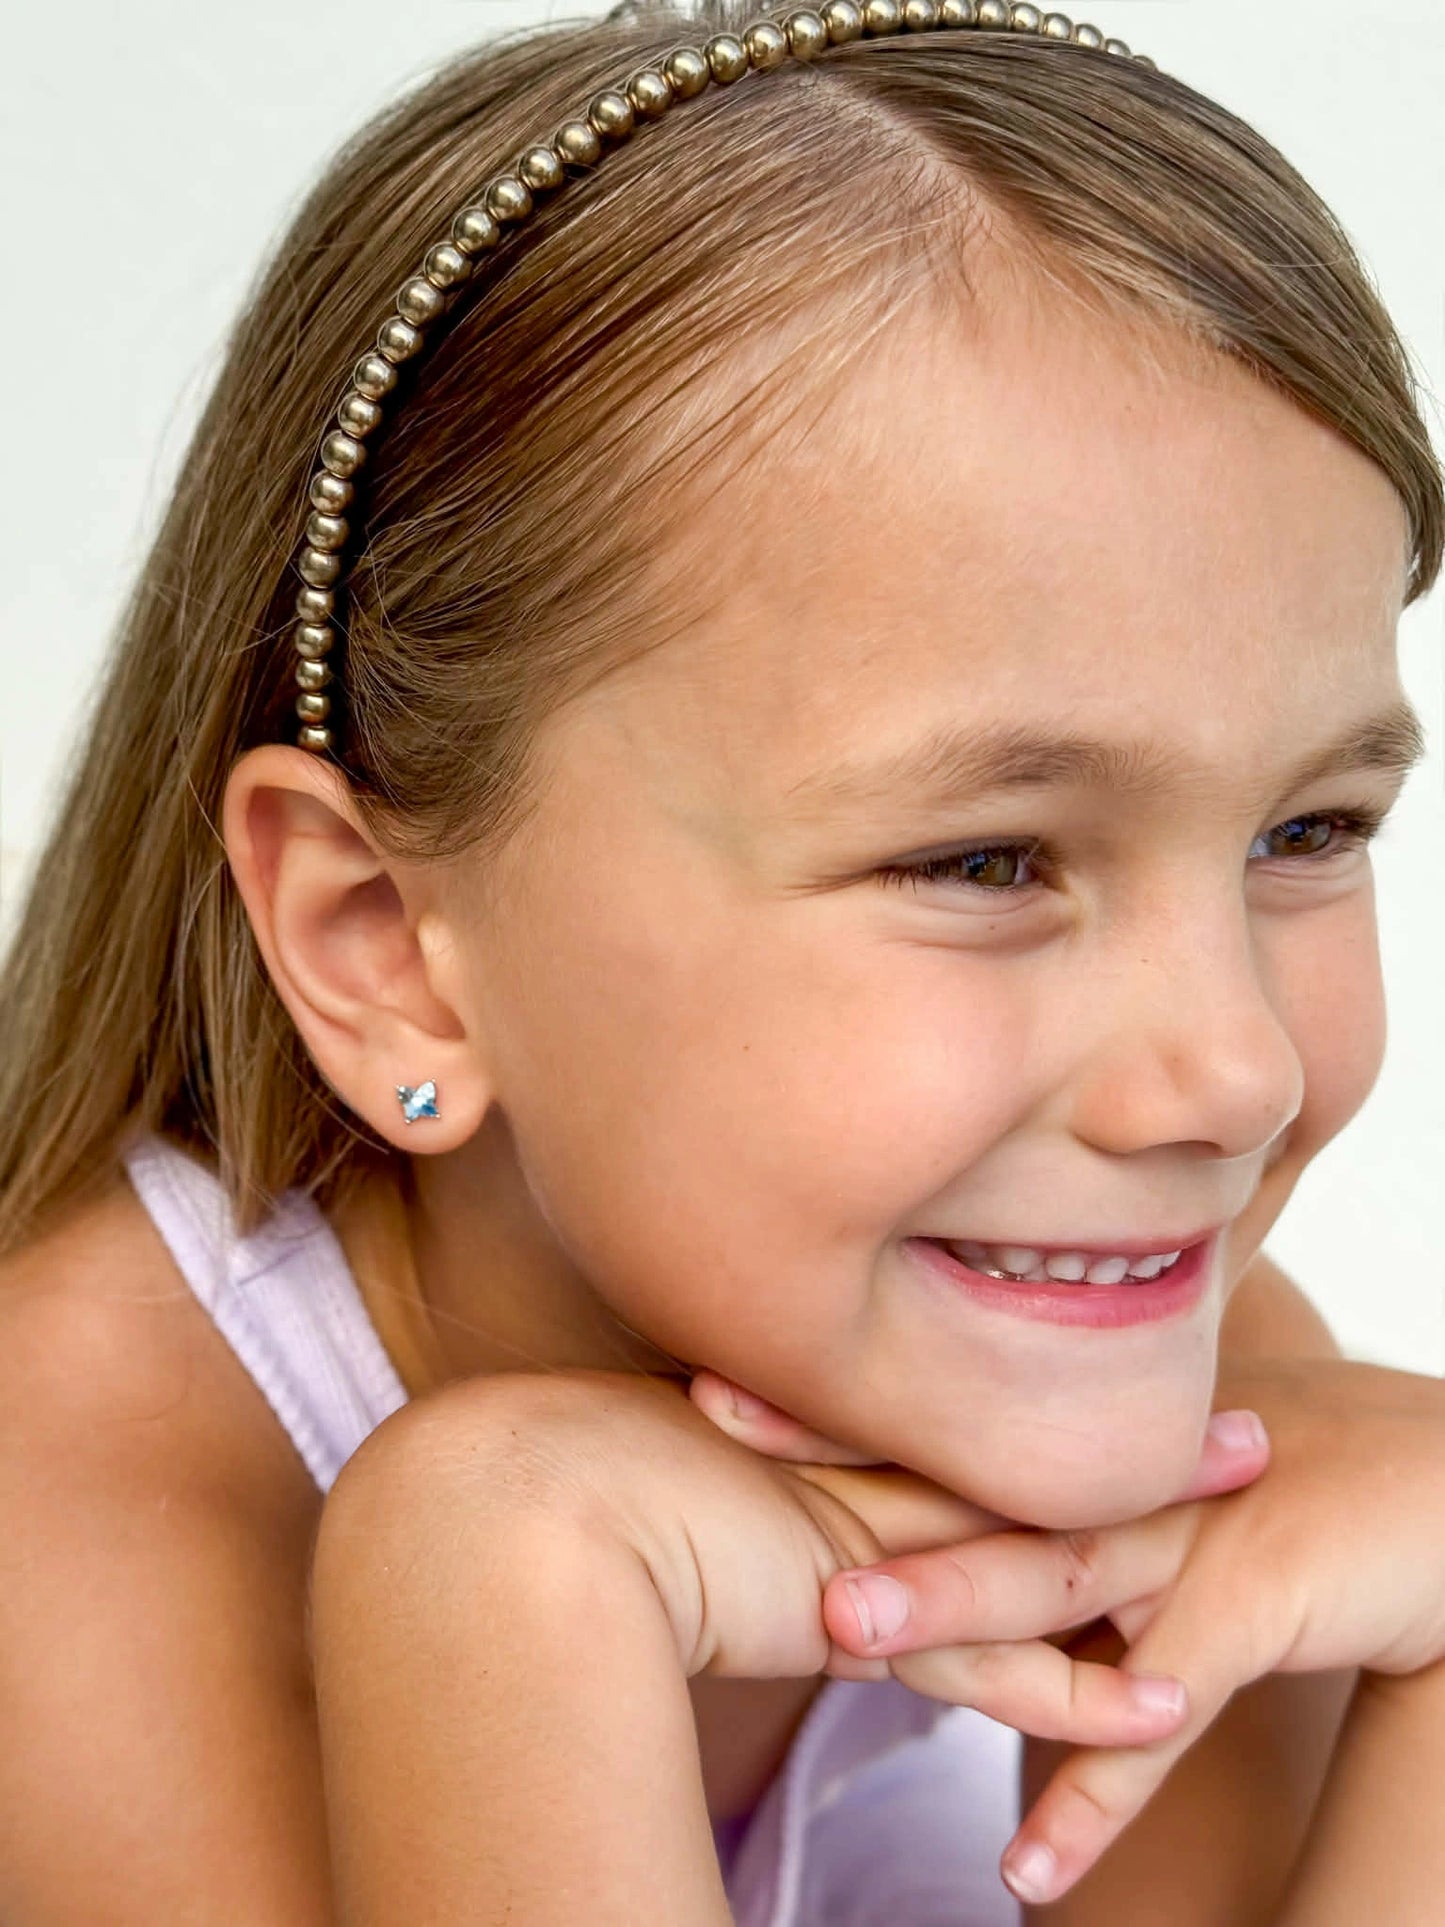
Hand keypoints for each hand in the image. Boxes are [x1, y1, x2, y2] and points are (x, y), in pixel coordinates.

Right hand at [376, 1368, 1224, 1752]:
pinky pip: (990, 1654)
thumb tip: (746, 1492)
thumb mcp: (668, 1467)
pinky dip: (1073, 1689)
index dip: (1051, 1417)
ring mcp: (865, 1532)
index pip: (963, 1424)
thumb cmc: (563, 1481)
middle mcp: (859, 1470)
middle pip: (1025, 1465)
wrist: (515, 1506)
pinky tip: (1154, 1709)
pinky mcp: (857, 1608)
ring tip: (1235, 1505)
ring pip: (1033, 1547)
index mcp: (823, 1431)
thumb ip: (727, 1471)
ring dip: (1141, 1546)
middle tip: (1232, 1433)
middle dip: (1134, 1460)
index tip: (1120, 1387)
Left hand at [695, 1358, 1444, 1904]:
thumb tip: (936, 1516)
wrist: (1433, 1487)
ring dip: (950, 1612)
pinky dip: (1098, 1799)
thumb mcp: (1150, 1474)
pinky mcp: (1251, 1606)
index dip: (828, 1409)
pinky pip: (1163, 1717)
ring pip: (1048, 1577)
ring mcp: (1180, 1534)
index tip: (713, 1383)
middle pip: (963, 1482)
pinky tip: (1027, 1877)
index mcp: (1078, 1448)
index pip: (936, 1427)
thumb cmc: (1278, 1481)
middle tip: (722, 1454)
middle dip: (845, 1473)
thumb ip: (1053, 1493)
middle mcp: (1113, 1479)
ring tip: (843, 1635)